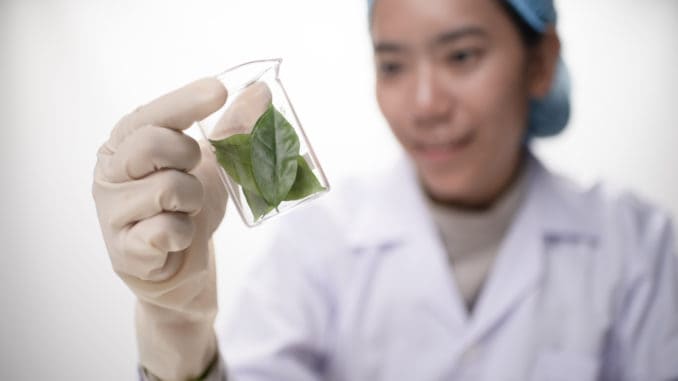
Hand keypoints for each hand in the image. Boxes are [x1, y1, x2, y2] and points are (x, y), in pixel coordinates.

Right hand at [92, 78, 227, 379]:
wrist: (181, 264)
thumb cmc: (188, 206)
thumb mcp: (213, 164)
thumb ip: (232, 129)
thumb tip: (262, 91)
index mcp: (124, 143)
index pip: (149, 114)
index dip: (184, 101)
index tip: (219, 90)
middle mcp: (108, 173)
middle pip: (150, 144)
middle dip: (188, 155)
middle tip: (194, 168)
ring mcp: (111, 213)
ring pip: (166, 190)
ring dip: (193, 199)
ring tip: (186, 208)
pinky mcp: (124, 251)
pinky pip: (166, 230)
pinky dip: (184, 232)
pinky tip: (178, 235)